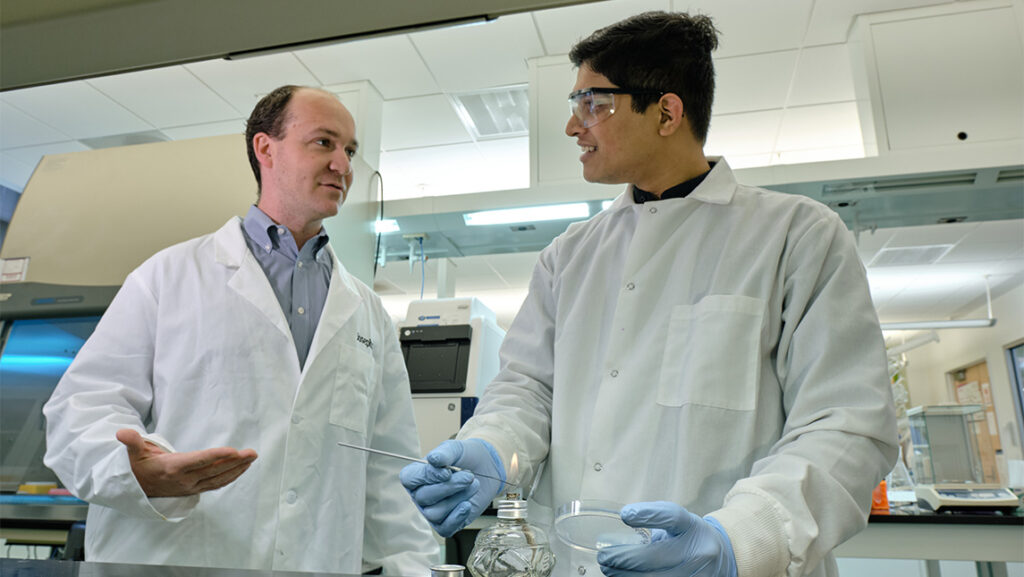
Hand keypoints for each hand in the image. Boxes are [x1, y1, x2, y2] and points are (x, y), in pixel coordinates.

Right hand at [116, 429, 257, 497]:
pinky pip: (216, 484)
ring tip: (251, 458)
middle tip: (252, 453)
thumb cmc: (137, 466)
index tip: (234, 451)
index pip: (199, 461)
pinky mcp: (194, 489)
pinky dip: (230, 477)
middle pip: (214, 470)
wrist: (134, 488)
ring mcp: (191, 486)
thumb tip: (122, 433)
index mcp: (173, 468)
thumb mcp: (133, 453)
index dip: (217, 456)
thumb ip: (132, 442)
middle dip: (235, 462)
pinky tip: (241, 469)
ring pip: (218, 478)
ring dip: (237, 469)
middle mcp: (184, 479)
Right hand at [399, 439, 504, 536]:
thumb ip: (444, 453)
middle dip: (450, 487)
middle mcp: (420, 495)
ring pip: (436, 513)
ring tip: (473, 485)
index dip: (427, 476)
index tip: (447, 472)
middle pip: (424, 497)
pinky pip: (445, 528)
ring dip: (458, 498)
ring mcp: (431, 510)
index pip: (409, 479)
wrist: (486, 468)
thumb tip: (433, 459)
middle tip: (468, 476)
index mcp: (416, 475)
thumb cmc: (466, 458)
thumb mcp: (455, 449)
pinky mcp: (445, 523)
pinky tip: (467, 504)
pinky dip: (458, 516)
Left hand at [597, 501, 736, 576]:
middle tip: (604, 557)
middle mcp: (697, 552)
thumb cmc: (690, 537)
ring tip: (609, 570)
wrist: (722, 558)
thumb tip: (623, 518)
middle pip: (654, 556)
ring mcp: (697, 576)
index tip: (625, 515)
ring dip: (624, 576)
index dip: (648, 515)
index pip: (672, 517)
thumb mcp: (678, 521)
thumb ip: (653, 518)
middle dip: (622, 559)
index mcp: (692, 528)